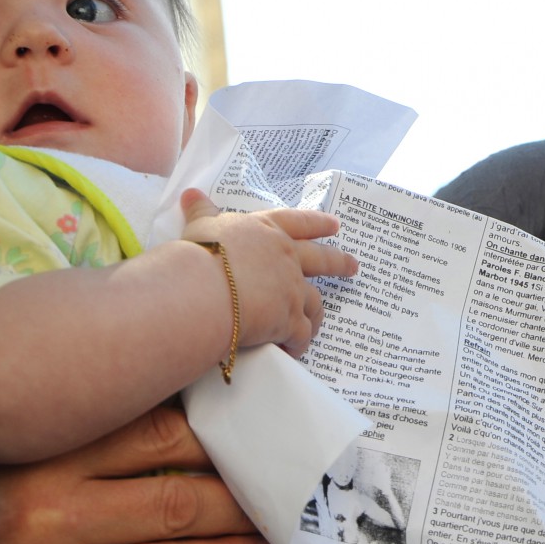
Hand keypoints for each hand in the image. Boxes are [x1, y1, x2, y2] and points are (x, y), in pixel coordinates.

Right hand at [0, 403, 280, 543]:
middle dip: (241, 502)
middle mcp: (48, 518)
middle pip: (174, 504)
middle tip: (289, 499)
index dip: (214, 440)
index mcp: (41, 459)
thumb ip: (74, 433)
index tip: (254, 441)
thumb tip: (170, 418)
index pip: (151, 437)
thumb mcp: (4, 448)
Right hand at [181, 189, 356, 356]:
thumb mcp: (200, 226)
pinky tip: (294, 350)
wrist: (205, 287)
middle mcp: (285, 258)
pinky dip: (298, 343)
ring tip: (316, 323)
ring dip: (315, 314)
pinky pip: (300, 335)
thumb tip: (190, 193)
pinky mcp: (289, 320)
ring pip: (314, 302)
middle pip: (320, 259)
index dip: (317, 223)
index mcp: (267, 232)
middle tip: (354, 267)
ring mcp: (291, 290)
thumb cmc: (201, 253)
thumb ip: (201, 210)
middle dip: (338, 263)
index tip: (335, 225)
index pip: (298, 223)